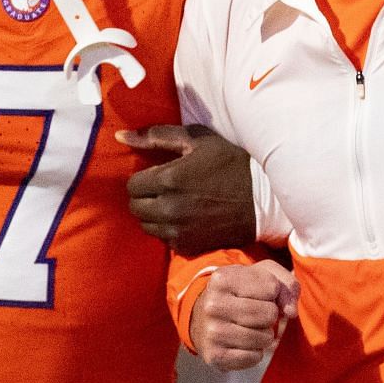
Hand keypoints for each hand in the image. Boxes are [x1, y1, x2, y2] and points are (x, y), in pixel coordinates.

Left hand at [121, 124, 255, 254]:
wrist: (263, 200)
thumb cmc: (230, 163)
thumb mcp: (197, 140)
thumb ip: (156, 136)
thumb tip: (120, 136)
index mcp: (169, 179)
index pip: (132, 185)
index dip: (143, 179)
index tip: (159, 175)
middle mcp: (169, 208)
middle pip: (135, 207)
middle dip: (146, 197)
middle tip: (165, 190)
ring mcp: (178, 231)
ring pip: (146, 226)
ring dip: (154, 215)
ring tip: (174, 204)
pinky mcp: (187, 247)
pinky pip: (164, 240)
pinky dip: (169, 230)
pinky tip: (186, 219)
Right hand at [188, 261, 297, 370]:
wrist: (204, 319)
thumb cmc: (241, 294)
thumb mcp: (263, 276)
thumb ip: (287, 284)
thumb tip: (291, 312)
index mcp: (222, 279)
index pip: (272, 287)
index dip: (273, 293)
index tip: (258, 294)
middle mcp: (212, 304)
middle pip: (269, 314)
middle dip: (270, 315)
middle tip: (256, 314)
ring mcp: (212, 331)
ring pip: (264, 338)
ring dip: (265, 335)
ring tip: (250, 328)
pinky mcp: (214, 355)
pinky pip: (254, 357)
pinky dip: (256, 352)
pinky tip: (243, 344)